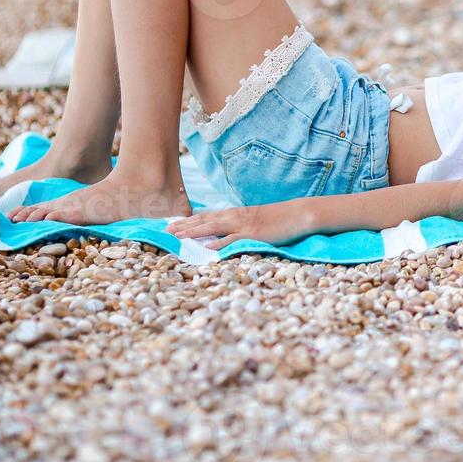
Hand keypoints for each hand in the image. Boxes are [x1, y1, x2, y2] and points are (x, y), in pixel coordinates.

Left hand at [167, 200, 315, 249]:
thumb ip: (238, 225)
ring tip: (178, 236)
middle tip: (165, 229)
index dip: (187, 220)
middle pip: (204, 220)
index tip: (171, 223)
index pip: (206, 215)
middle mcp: (235, 216)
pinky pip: (234, 239)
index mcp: (235, 213)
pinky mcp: (253, 234)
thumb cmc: (277, 218)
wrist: (297, 214)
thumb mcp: (254, 219)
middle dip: (184, 225)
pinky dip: (220, 243)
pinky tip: (208, 248)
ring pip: (213, 227)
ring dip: (194, 231)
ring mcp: (243, 225)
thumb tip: (224, 234)